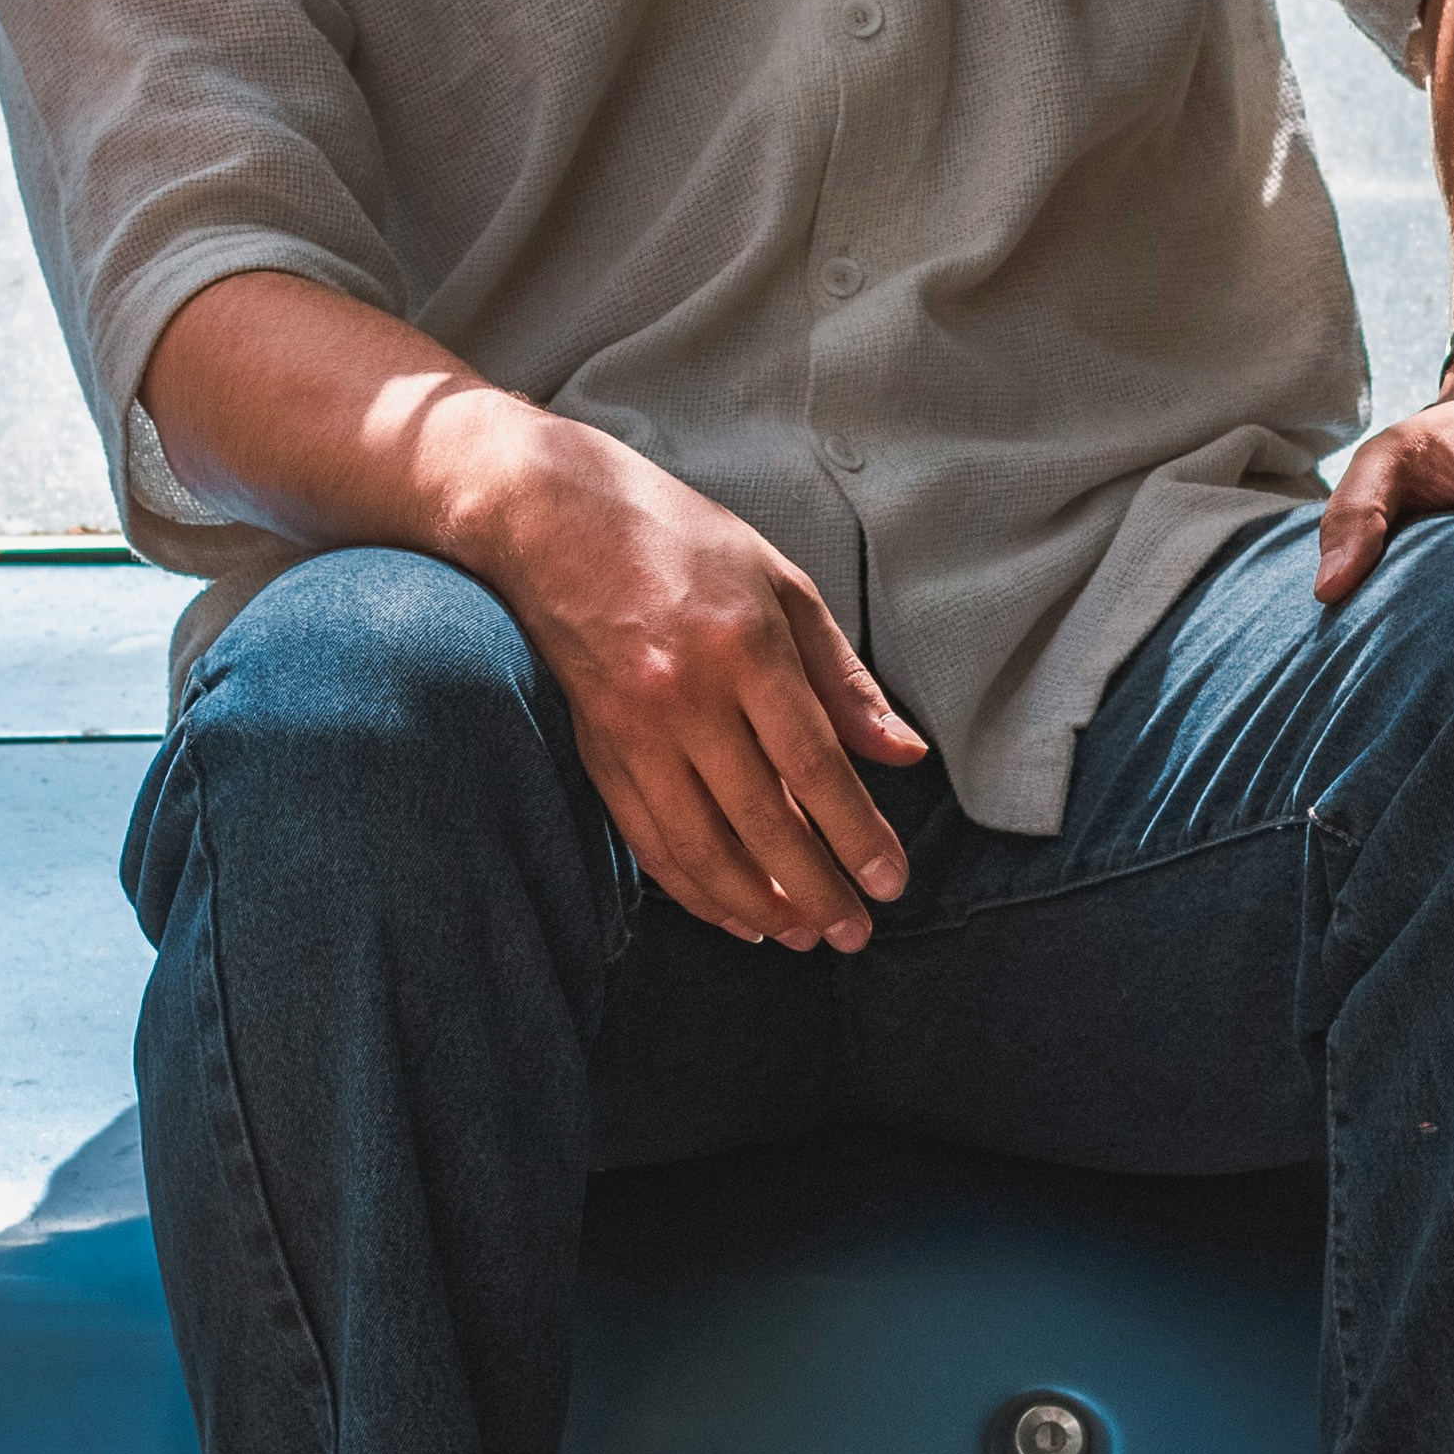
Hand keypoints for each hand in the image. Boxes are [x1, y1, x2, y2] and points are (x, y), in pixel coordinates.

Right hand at [459, 420, 927, 950]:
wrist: (549, 516)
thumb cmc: (678, 540)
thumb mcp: (781, 583)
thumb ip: (843, 678)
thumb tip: (904, 756)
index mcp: (743, 645)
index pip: (812, 764)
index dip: (856, 834)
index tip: (890, 883)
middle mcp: (683, 694)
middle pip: (761, 819)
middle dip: (814, 888)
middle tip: (854, 934)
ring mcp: (631, 729)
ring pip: (699, 845)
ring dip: (755, 904)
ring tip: (801, 937)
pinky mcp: (594, 750)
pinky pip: (647, 840)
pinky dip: (693, 889)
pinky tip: (735, 913)